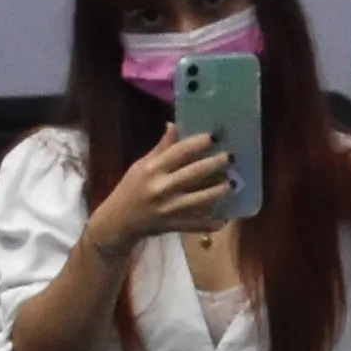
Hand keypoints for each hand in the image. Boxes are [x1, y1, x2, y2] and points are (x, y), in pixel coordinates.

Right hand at [84, 130, 236, 255]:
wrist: (119, 222)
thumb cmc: (131, 188)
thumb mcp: (142, 165)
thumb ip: (161, 147)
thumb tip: (174, 124)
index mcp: (153, 169)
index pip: (179, 152)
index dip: (199, 143)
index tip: (215, 136)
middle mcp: (162, 188)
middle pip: (195, 173)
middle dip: (216, 163)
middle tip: (231, 157)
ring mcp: (171, 208)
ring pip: (202, 198)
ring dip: (220, 190)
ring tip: (232, 182)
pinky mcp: (176, 225)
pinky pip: (200, 224)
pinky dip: (214, 222)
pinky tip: (225, 216)